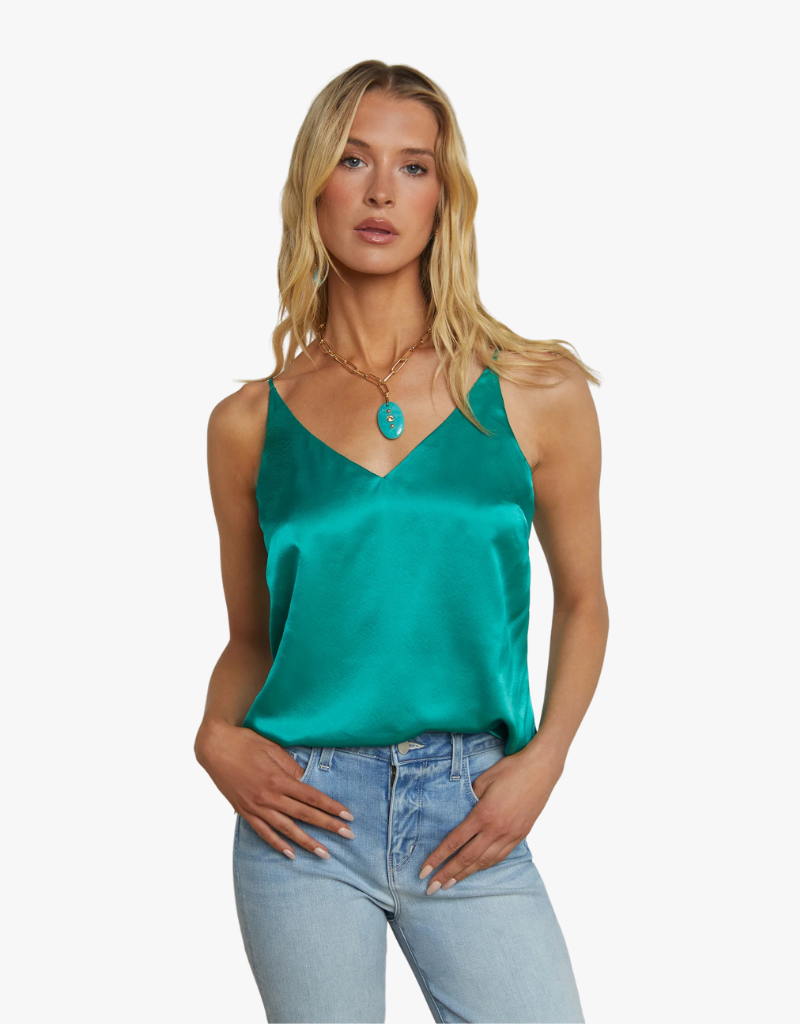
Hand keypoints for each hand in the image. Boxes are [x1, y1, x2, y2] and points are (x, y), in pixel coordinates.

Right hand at [195, 721, 355, 858]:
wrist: (214, 747)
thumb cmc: (245, 742)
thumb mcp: (273, 749)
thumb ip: (292, 768)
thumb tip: (307, 782)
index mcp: (278, 779)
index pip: (312, 797)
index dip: (332, 807)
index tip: (348, 816)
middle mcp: (269, 797)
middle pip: (304, 815)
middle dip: (328, 826)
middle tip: (348, 836)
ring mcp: (256, 807)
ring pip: (286, 829)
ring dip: (307, 842)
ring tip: (324, 853)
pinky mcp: (244, 812)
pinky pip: (263, 832)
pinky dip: (278, 844)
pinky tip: (291, 854)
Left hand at [418, 740, 564, 893]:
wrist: (541, 769)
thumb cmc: (511, 769)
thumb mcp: (484, 779)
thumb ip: (469, 797)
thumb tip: (460, 812)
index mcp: (483, 815)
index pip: (454, 842)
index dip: (438, 858)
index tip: (424, 871)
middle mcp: (496, 830)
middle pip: (467, 858)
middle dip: (447, 875)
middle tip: (431, 888)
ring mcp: (510, 835)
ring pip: (484, 862)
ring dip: (465, 874)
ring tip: (450, 884)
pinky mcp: (521, 835)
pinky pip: (500, 856)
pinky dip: (485, 866)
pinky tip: (476, 870)